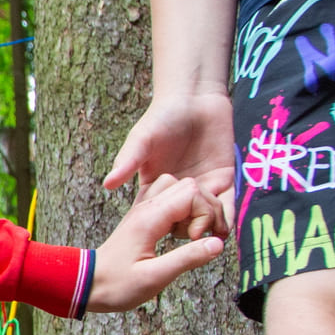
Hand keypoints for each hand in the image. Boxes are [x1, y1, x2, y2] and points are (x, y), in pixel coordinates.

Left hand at [86, 176, 230, 312]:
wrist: (87, 284)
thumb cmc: (116, 285)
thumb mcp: (154, 278)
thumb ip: (187, 259)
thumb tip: (218, 244)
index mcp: (149, 217)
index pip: (192, 193)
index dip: (205, 214)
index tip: (197, 240)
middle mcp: (147, 207)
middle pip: (189, 186)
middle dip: (206, 209)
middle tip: (204, 238)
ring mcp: (145, 210)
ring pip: (181, 190)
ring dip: (196, 210)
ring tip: (194, 238)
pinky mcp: (146, 218)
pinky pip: (172, 202)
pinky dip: (185, 214)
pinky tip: (183, 236)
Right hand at [105, 92, 238, 231]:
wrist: (196, 98)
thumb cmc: (163, 116)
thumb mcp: (141, 139)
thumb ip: (128, 162)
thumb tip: (107, 185)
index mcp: (155, 187)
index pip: (155, 217)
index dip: (158, 229)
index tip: (160, 236)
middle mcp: (178, 194)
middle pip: (182, 224)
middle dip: (186, 231)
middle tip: (192, 232)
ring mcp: (202, 188)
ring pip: (206, 220)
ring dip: (208, 230)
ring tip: (210, 235)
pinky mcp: (224, 180)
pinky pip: (226, 206)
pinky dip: (226, 219)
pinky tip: (224, 228)